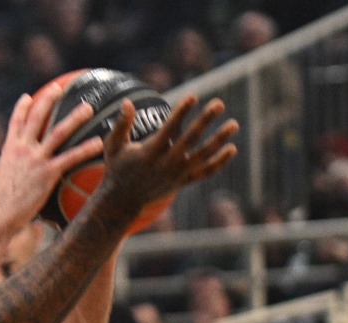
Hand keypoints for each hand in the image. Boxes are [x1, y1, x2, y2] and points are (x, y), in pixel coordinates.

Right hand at [0, 84, 103, 235]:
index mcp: (9, 150)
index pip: (15, 123)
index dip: (21, 108)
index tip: (27, 97)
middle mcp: (22, 149)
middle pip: (37, 118)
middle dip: (48, 100)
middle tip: (59, 87)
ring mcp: (36, 159)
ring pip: (59, 132)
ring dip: (75, 117)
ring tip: (88, 107)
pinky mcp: (48, 173)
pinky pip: (71, 157)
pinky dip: (86, 148)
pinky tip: (99, 142)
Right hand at [99, 96, 238, 221]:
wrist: (123, 201)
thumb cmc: (118, 168)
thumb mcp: (113, 146)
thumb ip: (121, 125)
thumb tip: (127, 102)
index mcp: (149, 153)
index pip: (169, 129)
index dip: (181, 112)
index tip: (193, 96)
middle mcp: (166, 164)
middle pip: (190, 139)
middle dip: (205, 120)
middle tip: (219, 103)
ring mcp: (177, 174)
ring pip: (203, 155)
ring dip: (219, 139)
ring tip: (233, 124)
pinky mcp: (183, 182)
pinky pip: (205, 172)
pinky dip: (220, 162)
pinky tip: (232, 148)